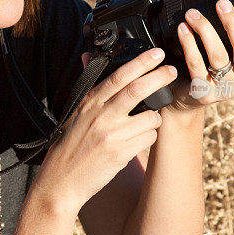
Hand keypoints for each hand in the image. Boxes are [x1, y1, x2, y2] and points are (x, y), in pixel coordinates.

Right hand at [34, 48, 176, 212]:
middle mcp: (101, 115)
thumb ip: (90, 87)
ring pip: (151, 118)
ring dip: (155, 119)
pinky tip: (135, 142)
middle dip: (160, 77)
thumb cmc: (71, 145)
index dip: (142, 62)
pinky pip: (148, 139)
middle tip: (172, 71)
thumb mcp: (76, 112)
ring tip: (144, 124)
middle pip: (138, 89)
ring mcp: (111, 134)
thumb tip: (89, 55)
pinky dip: (147, 138)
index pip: (120, 76)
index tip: (157, 54)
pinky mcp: (120, 153)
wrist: (61, 180)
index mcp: (90, 102)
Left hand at [166, 0, 233, 112]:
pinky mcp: (204, 94)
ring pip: (219, 57)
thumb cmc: (206, 65)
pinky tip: (182, 30)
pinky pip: (196, 66)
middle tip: (222, 3)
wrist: (184, 96)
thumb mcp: (224, 49)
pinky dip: (189, 45)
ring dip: (205, 31)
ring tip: (192, 14)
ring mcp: (223, 88)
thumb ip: (229, 32)